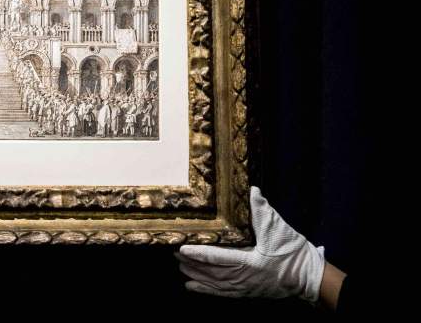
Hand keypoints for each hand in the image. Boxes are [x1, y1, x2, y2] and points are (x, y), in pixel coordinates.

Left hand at [174, 187, 324, 300]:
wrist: (310, 277)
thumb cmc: (294, 253)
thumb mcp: (279, 230)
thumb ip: (263, 211)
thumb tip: (253, 191)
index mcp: (250, 262)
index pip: (218, 257)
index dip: (199, 254)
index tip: (182, 248)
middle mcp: (244, 278)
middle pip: (212, 272)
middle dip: (193, 264)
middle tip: (174, 255)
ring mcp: (245, 287)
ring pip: (215, 283)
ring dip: (197, 276)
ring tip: (180, 268)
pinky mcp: (247, 291)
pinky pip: (223, 293)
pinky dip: (206, 290)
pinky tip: (192, 286)